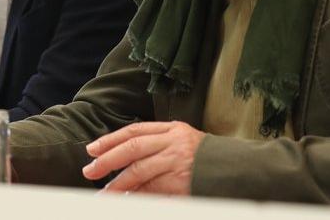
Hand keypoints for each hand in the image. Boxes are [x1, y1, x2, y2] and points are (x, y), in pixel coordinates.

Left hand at [82, 121, 204, 195]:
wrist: (240, 171)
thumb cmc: (207, 159)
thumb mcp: (183, 141)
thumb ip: (157, 145)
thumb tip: (122, 158)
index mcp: (172, 129)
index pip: (134, 131)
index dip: (110, 140)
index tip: (92, 149)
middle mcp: (174, 142)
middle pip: (132, 148)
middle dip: (107, 160)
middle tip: (89, 170)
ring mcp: (179, 163)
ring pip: (139, 171)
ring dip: (119, 184)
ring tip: (105, 193)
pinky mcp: (183, 184)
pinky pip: (154, 190)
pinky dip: (138, 196)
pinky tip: (127, 200)